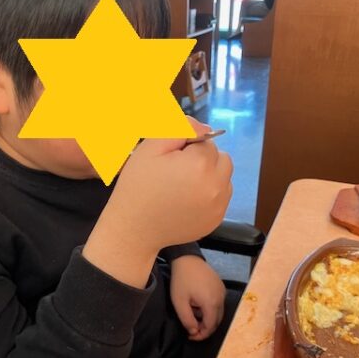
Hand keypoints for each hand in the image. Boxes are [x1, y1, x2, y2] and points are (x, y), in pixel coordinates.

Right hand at [83, 117, 232, 288]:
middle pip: (220, 157)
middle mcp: (216, 185)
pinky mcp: (216, 219)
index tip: (170, 160)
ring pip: (224, 177)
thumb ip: (180, 129)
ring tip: (182, 186)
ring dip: (208, 176)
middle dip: (203, 160)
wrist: (134, 229)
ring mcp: (218, 205)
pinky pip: (221, 197)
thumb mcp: (151, 148)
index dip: (186, 147)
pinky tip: (187, 199)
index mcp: (200, 165)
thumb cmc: (139, 186)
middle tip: (177, 171)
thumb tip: (205, 128)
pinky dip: (208, 194)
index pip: (205, 140)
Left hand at [170, 255, 225, 340]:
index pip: (211, 326)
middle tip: (192, 329)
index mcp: (211, 303)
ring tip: (193, 313)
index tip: (191, 336)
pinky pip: (218, 303)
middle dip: (204, 328)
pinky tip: (198, 303)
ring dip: (207, 318)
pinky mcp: (221, 286)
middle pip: (217, 321)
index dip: (202, 335)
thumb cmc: (182, 280)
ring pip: (218, 312)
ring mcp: (222, 291)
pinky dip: (210, 308)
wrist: (187, 259)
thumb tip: (194, 331)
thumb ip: (187, 320)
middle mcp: (221, 298)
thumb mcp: (180, 302)